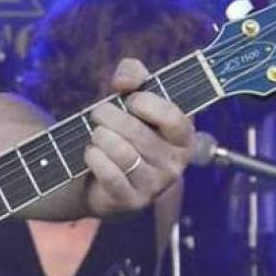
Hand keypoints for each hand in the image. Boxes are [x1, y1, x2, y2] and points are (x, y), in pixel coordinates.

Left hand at [84, 58, 194, 215]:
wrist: (102, 175)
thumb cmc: (123, 129)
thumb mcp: (131, 96)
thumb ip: (132, 74)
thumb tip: (124, 82)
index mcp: (183, 137)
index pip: (174, 118)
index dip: (146, 104)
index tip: (130, 100)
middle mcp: (175, 164)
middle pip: (137, 132)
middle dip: (108, 116)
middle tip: (98, 114)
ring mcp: (155, 185)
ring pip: (121, 152)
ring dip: (99, 136)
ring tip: (96, 135)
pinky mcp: (131, 201)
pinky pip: (109, 173)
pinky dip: (93, 157)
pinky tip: (92, 153)